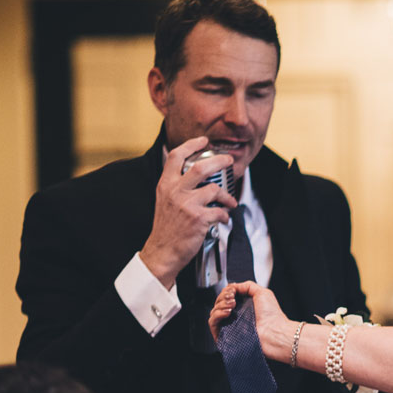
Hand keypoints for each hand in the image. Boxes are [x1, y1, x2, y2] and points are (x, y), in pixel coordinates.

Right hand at [140, 137, 236, 285]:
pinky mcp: (198, 219)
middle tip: (229, 161)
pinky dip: (225, 215)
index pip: (176, 156)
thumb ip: (176, 186)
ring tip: (230, 202)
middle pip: (202, 167)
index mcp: (165, 184)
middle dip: (220, 161)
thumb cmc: (166, 228)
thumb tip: (194, 175)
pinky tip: (223, 218)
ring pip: (215, 189)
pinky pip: (220, 212)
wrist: (162, 251)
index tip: (203, 141)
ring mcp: (187, 205)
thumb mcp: (164, 200)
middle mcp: (175, 192)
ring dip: (227, 196)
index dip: (192, 145)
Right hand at [209, 282, 291, 356]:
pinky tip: (226, 312)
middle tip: (232, 298)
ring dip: (220, 304)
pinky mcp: (225, 335)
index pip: (226, 297)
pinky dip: (217, 315)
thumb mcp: (262, 292)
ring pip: (214, 311)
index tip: (232, 291)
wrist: (274, 331)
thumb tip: (233, 286)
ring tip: (232, 305)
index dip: (226, 292)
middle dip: (223, 297)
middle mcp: (236, 316)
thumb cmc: (272, 316)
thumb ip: (247, 285)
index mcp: (243, 307)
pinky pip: (212, 323)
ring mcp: (230, 326)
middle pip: (218, 303)